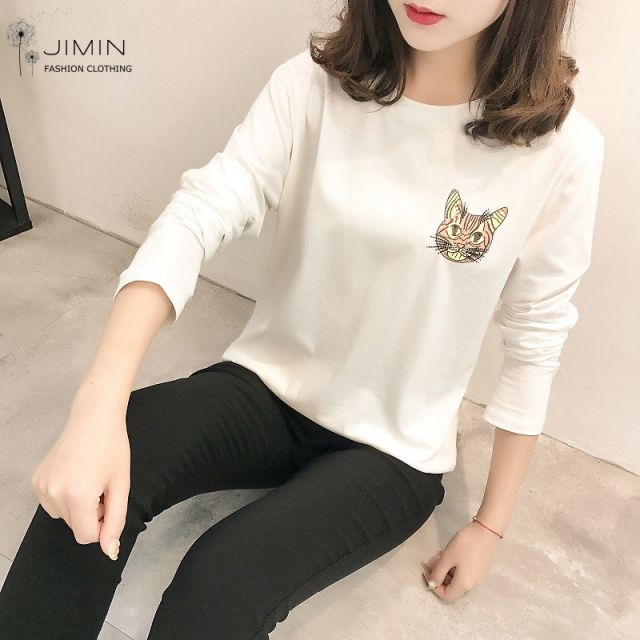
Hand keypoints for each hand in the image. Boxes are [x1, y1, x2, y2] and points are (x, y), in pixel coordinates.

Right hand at [31, 386, 130, 560]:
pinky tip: (76, 475)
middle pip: (75, 527)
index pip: (87, 536)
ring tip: (90, 478)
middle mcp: (54, 493)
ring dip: (79, 506)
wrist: (94, 418)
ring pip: (64, 516)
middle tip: (102, 487)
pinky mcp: (36, 481)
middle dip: (91, 514)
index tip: (109, 505)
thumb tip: (108, 549)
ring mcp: (42, 487)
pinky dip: (66, 497)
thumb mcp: (121, 485)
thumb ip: (115, 520)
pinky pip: (53, 503)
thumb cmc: (112, 447)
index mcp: (77, 496)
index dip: (102, 525)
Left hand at [421, 520, 500, 602]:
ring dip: (447, 569)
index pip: (447, 596)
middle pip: (452, 587)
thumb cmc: (465, 544)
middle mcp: (473, 585)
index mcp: (464, 585)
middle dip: (440, 575)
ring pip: (458, 578)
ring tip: (440, 555)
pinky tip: (452, 553)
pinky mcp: (482, 568)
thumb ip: (438, 573)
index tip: (427, 572)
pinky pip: (465, 572)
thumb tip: (432, 585)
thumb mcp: (447, 557)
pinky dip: (455, 566)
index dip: (434, 587)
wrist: (487, 530)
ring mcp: (479, 577)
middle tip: (432, 561)